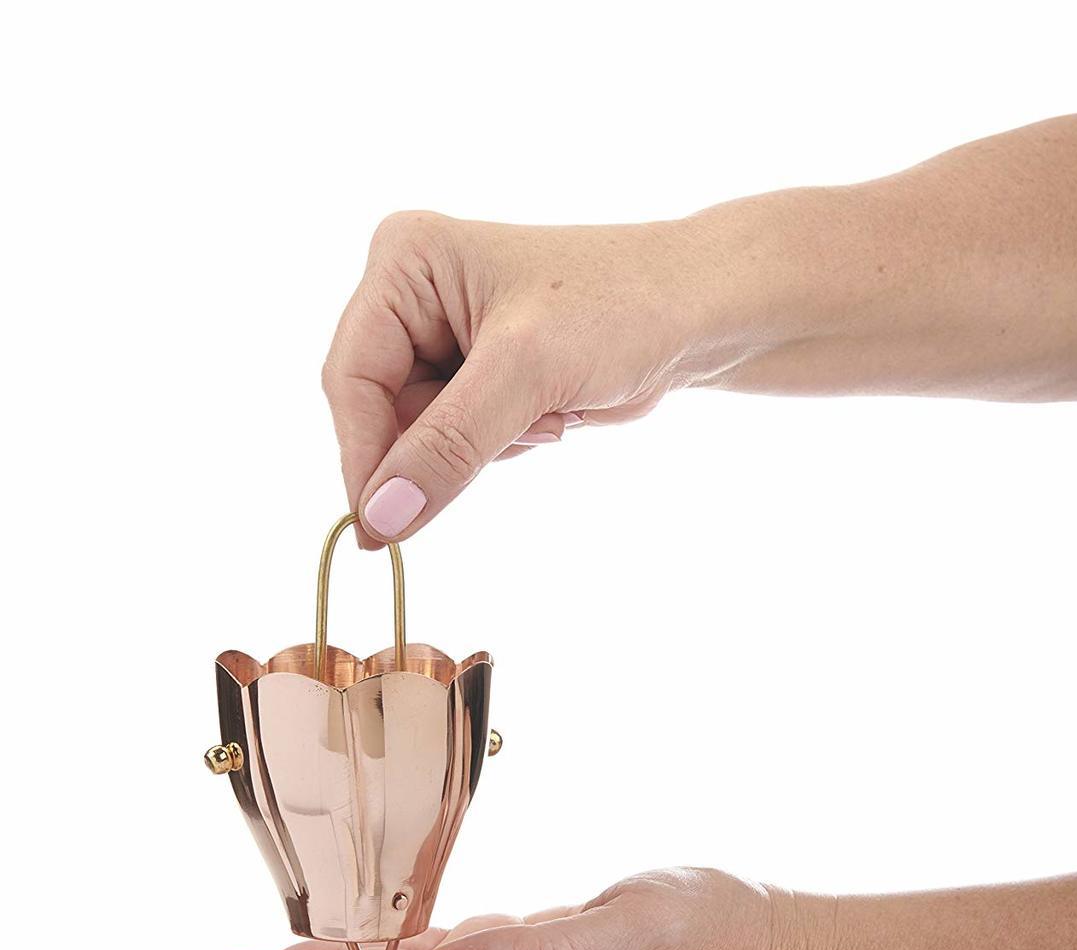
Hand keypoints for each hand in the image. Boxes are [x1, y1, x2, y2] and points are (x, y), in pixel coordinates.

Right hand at [323, 213, 712, 545]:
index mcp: (405, 263)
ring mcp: (442, 339)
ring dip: (487, 445)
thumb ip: (447, 446)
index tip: (378, 531)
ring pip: (423, 439)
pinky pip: (458, 443)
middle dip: (449, 442)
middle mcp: (411, 296)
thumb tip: (379, 518)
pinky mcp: (475, 376)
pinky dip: (505, 444)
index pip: (351, 378)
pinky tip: (557, 410)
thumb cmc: (620, 308)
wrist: (696, 312)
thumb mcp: (526, 373)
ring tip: (551, 406)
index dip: (364, 458)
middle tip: (523, 431)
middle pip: (384, 414)